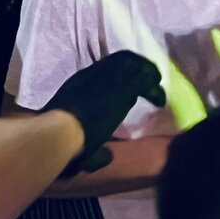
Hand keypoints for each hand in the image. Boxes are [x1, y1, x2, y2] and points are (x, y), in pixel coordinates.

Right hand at [46, 51, 162, 175]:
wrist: (59, 133)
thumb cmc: (60, 140)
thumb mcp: (74, 143)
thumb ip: (93, 150)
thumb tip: (108, 157)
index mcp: (78, 84)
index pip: (102, 71)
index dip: (117, 79)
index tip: (129, 92)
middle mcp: (93, 75)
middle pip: (120, 61)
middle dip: (137, 70)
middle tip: (149, 85)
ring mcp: (108, 79)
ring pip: (134, 65)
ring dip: (148, 76)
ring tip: (157, 93)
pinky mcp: (123, 88)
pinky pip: (145, 79)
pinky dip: (155, 90)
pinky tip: (159, 102)